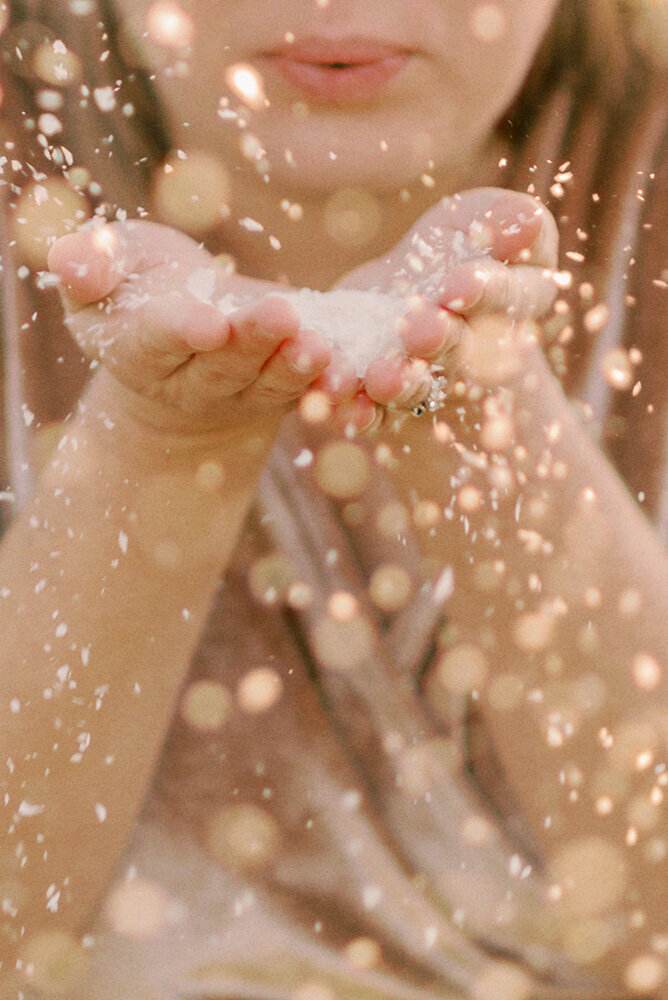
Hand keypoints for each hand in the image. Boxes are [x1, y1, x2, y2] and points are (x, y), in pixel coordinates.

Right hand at [47, 220, 353, 435]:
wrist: (181, 337)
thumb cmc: (135, 288)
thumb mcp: (105, 271)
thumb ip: (88, 266)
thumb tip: (73, 261)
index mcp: (140, 349)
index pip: (159, 341)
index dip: (182, 332)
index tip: (208, 323)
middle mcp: (190, 381)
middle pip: (223, 366)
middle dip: (252, 343)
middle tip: (282, 316)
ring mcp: (241, 392)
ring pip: (270, 385)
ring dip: (297, 367)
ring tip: (322, 346)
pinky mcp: (283, 389)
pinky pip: (310, 390)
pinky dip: (335, 382)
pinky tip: (362, 366)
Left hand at [339, 187, 558, 407]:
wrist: (404, 293)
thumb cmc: (453, 247)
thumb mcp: (474, 220)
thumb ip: (498, 217)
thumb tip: (528, 221)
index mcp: (513, 304)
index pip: (512, 297)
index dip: (488, 292)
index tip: (458, 285)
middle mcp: (477, 352)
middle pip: (465, 351)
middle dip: (443, 341)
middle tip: (422, 332)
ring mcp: (431, 381)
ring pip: (421, 389)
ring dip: (401, 385)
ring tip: (382, 379)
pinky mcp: (386, 401)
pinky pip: (376, 412)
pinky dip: (360, 412)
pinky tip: (345, 405)